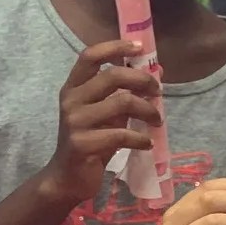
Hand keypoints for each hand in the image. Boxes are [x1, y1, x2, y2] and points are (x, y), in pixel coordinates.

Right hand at [43, 38, 157, 205]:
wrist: (67, 178)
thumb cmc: (91, 140)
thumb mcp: (106, 113)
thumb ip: (125, 92)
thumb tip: (157, 71)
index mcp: (74, 87)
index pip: (90, 56)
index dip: (115, 46)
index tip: (139, 47)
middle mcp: (71, 100)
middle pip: (113, 76)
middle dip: (142, 80)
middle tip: (158, 91)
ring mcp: (75, 122)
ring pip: (122, 103)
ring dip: (148, 110)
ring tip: (157, 120)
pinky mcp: (82, 144)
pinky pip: (121, 134)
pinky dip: (141, 138)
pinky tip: (146, 143)